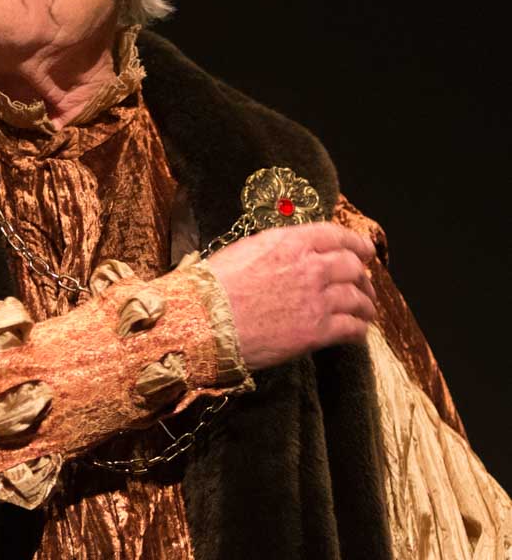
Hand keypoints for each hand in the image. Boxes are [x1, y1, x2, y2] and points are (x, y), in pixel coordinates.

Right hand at [206, 222, 376, 371]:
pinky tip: (356, 331)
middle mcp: (310, 268)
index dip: (356, 243)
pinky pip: (352, 328)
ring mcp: (316, 301)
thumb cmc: (213, 286)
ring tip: (365, 310)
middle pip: (353, 266)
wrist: (203, 320)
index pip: (336, 236)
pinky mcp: (317, 332)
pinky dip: (359, 329)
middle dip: (362, 275)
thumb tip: (293, 252)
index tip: (363, 250)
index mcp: (290, 243)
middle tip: (363, 283)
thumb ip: (277, 248)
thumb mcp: (245, 250)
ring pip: (358, 299)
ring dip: (365, 304)